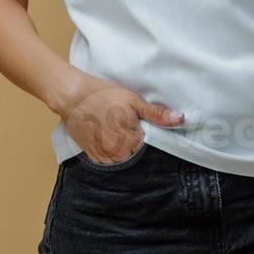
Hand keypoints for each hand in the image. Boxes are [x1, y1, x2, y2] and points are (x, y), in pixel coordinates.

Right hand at [56, 75, 184, 163]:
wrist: (72, 96)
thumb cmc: (103, 95)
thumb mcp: (134, 101)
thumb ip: (157, 114)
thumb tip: (180, 119)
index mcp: (132, 142)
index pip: (147, 143)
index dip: (141, 130)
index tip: (133, 121)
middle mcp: (118, 154)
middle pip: (133, 151)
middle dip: (130, 138)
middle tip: (120, 120)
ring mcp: (103, 156)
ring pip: (120, 156)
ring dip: (118, 145)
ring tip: (110, 126)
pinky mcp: (91, 155)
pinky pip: (106, 158)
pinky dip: (106, 148)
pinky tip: (102, 133)